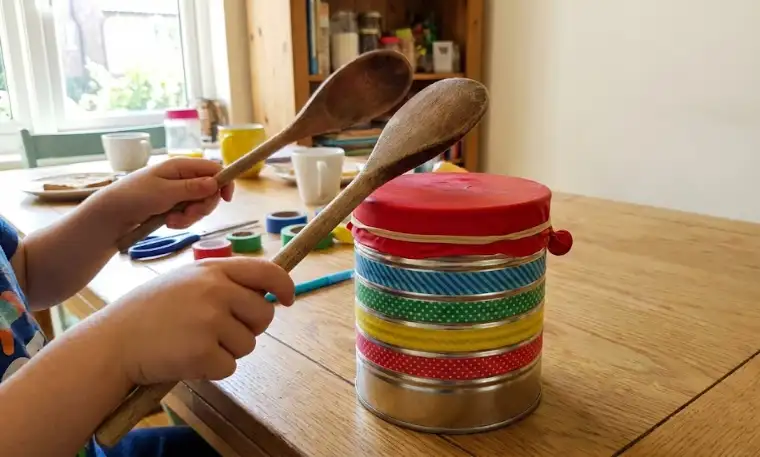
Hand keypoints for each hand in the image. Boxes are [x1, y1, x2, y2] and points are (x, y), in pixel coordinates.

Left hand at [97, 157, 234, 229]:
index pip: (214, 169)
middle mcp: (182, 178)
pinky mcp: (173, 206)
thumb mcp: (164, 193)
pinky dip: (182, 221)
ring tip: (172, 222)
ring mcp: (178, 192)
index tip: (227, 200)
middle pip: (210, 191)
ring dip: (191, 217)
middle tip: (188, 215)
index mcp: (180, 166)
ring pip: (200, 205)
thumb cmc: (134, 197)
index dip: (224, 183)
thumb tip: (215, 183)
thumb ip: (191, 188)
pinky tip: (168, 223)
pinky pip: (189, 214)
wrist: (110, 215)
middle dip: (203, 206)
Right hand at [99, 257, 294, 384]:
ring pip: (248, 344)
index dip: (285, 286)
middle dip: (251, 328)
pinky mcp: (203, 352)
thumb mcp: (186, 281)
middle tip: (221, 332)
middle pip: (264, 314)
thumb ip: (223, 282)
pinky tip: (187, 358)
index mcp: (213, 269)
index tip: (288, 299)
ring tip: (194, 342)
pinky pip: (230, 367)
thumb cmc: (151, 312)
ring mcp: (210, 321)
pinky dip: (213, 369)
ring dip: (228, 350)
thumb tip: (265, 293)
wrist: (113, 341)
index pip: (268, 271)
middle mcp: (216, 291)